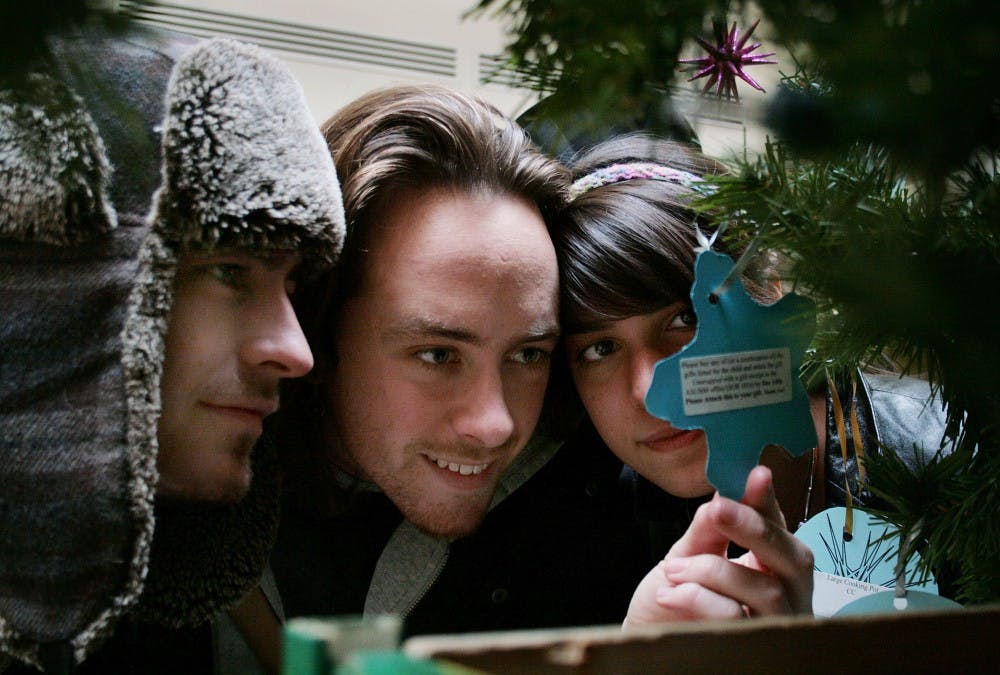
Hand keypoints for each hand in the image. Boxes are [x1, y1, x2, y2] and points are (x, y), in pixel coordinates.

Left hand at [623, 466, 813, 627]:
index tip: (756, 474)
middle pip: (794, 558)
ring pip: (765, 589)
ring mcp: (775, 624)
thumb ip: (707, 530)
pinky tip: (670, 593)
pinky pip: (734, 616)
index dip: (769, 502)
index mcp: (774, 565)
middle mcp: (788, 595)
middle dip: (754, 528)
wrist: (651, 640)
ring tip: (672, 568)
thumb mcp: (687, 556)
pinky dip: (698, 598)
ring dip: (712, 570)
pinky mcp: (755, 647)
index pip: (779, 527)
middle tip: (716, 510)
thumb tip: (722, 498)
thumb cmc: (676, 600)